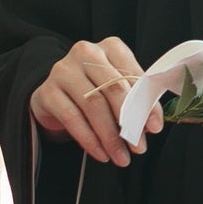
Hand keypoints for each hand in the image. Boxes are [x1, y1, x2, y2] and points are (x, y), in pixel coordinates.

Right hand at [29, 36, 163, 166]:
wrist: (55, 94)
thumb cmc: (95, 87)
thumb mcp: (117, 86)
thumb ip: (136, 98)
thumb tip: (152, 124)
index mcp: (111, 47)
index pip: (134, 75)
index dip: (146, 104)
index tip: (155, 128)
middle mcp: (86, 53)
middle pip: (113, 89)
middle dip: (129, 122)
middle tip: (138, 146)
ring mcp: (63, 71)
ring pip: (93, 105)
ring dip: (110, 136)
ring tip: (121, 156)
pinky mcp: (46, 92)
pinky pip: (72, 118)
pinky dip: (89, 139)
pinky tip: (100, 153)